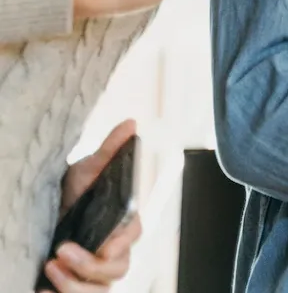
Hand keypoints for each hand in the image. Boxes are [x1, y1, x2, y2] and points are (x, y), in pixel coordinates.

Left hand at [42, 121, 142, 291]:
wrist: (46, 214)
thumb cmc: (72, 192)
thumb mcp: (87, 169)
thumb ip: (110, 150)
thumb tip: (131, 123)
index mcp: (122, 225)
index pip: (132, 237)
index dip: (121, 244)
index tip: (105, 246)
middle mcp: (113, 253)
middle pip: (117, 270)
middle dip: (88, 266)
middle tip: (58, 253)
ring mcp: (96, 273)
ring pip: (100, 291)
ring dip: (74, 285)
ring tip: (48, 268)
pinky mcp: (78, 286)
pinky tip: (44, 290)